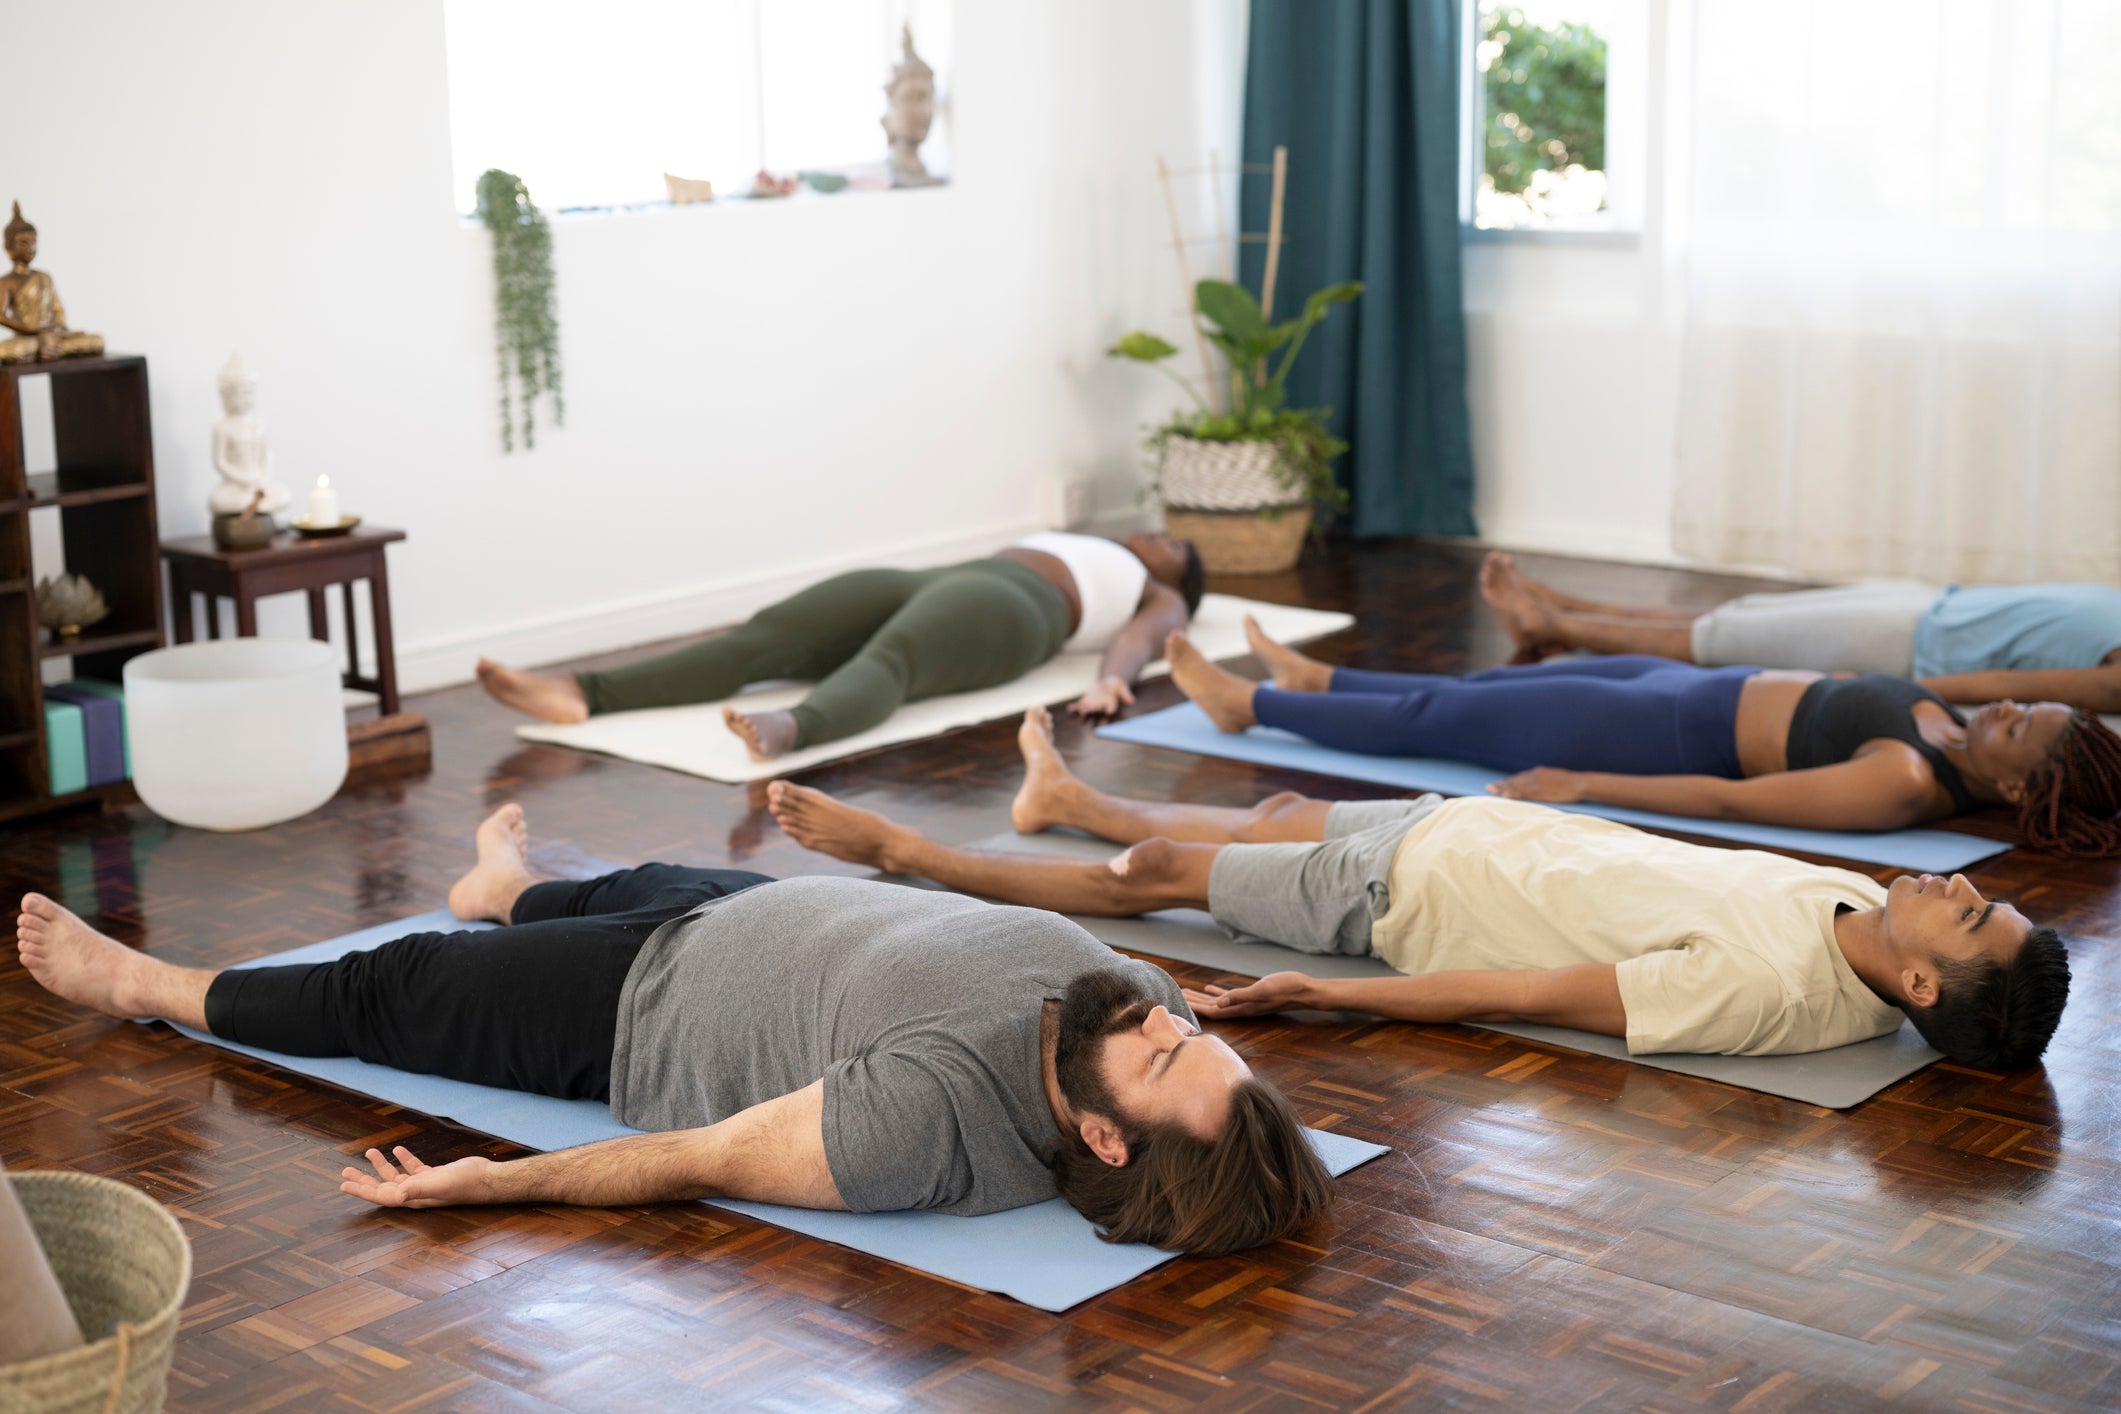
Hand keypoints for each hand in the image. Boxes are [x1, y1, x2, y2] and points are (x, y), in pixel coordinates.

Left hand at [340, 1146, 497, 1208]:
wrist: (486, 1178)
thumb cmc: (464, 1184)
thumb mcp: (439, 1184)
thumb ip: (418, 1189)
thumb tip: (395, 1195)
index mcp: (412, 1198)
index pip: (381, 1196)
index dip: (362, 1191)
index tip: (344, 1184)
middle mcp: (415, 1193)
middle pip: (383, 1188)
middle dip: (364, 1180)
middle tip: (345, 1171)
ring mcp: (425, 1184)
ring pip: (397, 1176)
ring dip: (382, 1166)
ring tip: (369, 1152)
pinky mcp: (435, 1175)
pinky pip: (414, 1168)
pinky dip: (405, 1159)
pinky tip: (399, 1150)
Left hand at [1068, 676, 1134, 718]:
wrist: (1108, 684)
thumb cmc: (1117, 685)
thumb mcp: (1122, 686)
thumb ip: (1125, 693)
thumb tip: (1132, 701)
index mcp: (1111, 704)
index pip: (1111, 707)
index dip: (1110, 708)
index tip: (1109, 710)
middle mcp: (1101, 707)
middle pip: (1098, 708)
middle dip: (1094, 709)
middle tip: (1090, 710)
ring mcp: (1092, 705)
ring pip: (1088, 708)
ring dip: (1084, 709)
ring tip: (1081, 710)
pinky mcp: (1086, 702)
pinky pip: (1080, 705)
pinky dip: (1074, 707)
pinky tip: (1069, 708)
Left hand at [1182, 971, 1313, 1018]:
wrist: (1306, 990)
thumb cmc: (1286, 988)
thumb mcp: (1262, 990)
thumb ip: (1241, 996)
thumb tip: (1219, 1003)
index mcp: (1242, 1008)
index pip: (1213, 1011)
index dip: (1196, 1008)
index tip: (1179, 1005)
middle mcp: (1242, 1008)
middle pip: (1212, 1008)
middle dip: (1194, 1003)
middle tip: (1177, 996)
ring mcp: (1247, 1003)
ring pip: (1219, 1002)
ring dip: (1203, 998)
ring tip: (1188, 992)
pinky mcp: (1253, 995)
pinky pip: (1231, 995)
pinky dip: (1218, 992)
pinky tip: (1210, 988)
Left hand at [1487, 767, 1587, 803]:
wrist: (1580, 783)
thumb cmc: (1569, 783)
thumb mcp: (1554, 777)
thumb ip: (1543, 780)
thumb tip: (1536, 785)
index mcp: (1538, 772)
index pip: (1519, 777)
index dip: (1508, 781)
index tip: (1498, 784)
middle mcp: (1535, 776)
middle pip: (1515, 781)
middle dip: (1502, 784)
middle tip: (1488, 788)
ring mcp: (1537, 784)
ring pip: (1517, 787)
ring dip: (1504, 789)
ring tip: (1492, 791)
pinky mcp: (1541, 792)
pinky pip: (1524, 794)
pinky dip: (1514, 794)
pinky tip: (1506, 796)